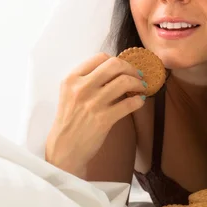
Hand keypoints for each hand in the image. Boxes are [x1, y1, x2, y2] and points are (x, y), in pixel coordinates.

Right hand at [45, 53, 147, 175]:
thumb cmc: (70, 121)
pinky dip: (138, 101)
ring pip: (125, 81)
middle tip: (138, 75)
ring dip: (139, 83)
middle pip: (115, 65)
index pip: (100, 58)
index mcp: (72, 79)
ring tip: (142, 87)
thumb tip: (117, 70)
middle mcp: (81, 88)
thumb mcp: (70, 95)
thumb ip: (88, 81)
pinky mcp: (104, 119)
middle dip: (131, 68)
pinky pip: (129, 104)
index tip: (124, 67)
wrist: (64, 149)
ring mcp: (93, 103)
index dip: (117, 60)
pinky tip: (139, 101)